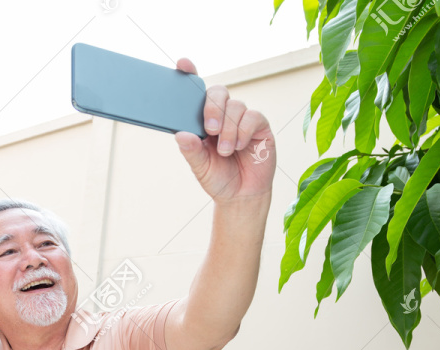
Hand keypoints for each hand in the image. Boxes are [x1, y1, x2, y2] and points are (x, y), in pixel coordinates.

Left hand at [174, 58, 275, 204]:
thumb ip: (191, 150)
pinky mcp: (259, 126)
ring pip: (235, 105)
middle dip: (212, 108)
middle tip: (209, 130)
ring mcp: (241, 119)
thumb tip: (180, 134)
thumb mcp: (200, 167)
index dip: (189, 74)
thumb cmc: (218, 178)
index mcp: (203, 120)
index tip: (182, 64)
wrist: (241, 196)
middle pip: (218, 92)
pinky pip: (252, 116)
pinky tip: (239, 147)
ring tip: (226, 151)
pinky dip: (244, 131)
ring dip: (229, 129)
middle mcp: (222, 115)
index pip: (196, 92)